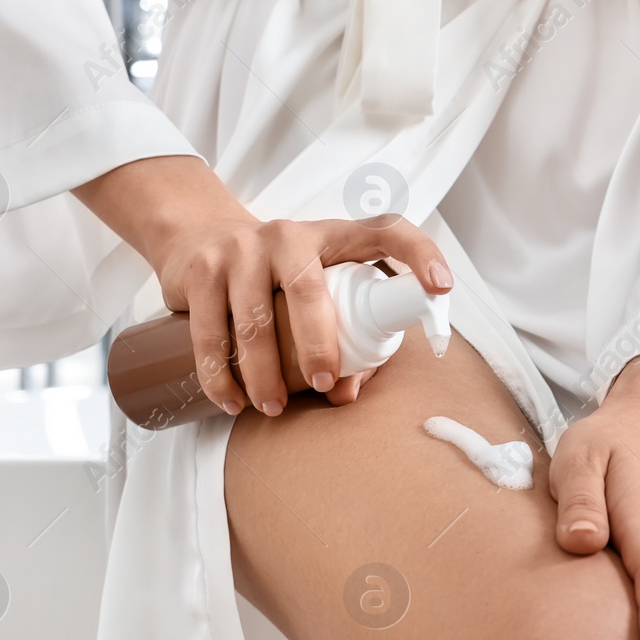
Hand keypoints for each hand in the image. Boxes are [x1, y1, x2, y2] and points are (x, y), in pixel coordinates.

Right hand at [73, 156, 451, 414]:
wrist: (198, 234)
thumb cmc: (277, 273)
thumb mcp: (316, 286)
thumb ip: (343, 333)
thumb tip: (346, 392)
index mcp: (333, 235)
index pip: (386, 232)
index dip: (420, 253)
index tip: (441, 287)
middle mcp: (287, 236)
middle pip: (307, 290)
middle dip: (317, 344)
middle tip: (323, 383)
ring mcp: (239, 250)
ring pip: (253, 320)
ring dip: (264, 373)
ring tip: (273, 407)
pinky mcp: (200, 271)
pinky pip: (209, 332)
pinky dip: (220, 374)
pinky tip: (231, 400)